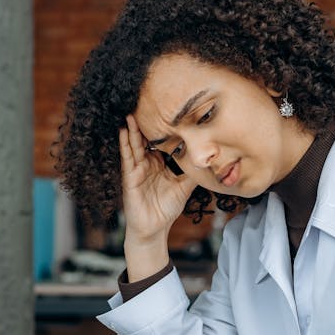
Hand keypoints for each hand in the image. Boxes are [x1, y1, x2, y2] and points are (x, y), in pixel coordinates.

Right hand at [119, 115, 196, 262]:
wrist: (155, 230)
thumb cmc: (166, 209)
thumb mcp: (185, 187)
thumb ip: (194, 173)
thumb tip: (211, 161)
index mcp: (158, 165)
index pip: (159, 143)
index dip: (162, 129)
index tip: (166, 111)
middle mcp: (146, 165)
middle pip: (145, 140)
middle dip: (144, 124)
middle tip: (146, 104)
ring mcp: (136, 170)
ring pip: (134, 146)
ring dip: (132, 130)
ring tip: (130, 112)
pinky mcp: (130, 178)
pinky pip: (127, 158)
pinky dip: (125, 144)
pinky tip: (123, 131)